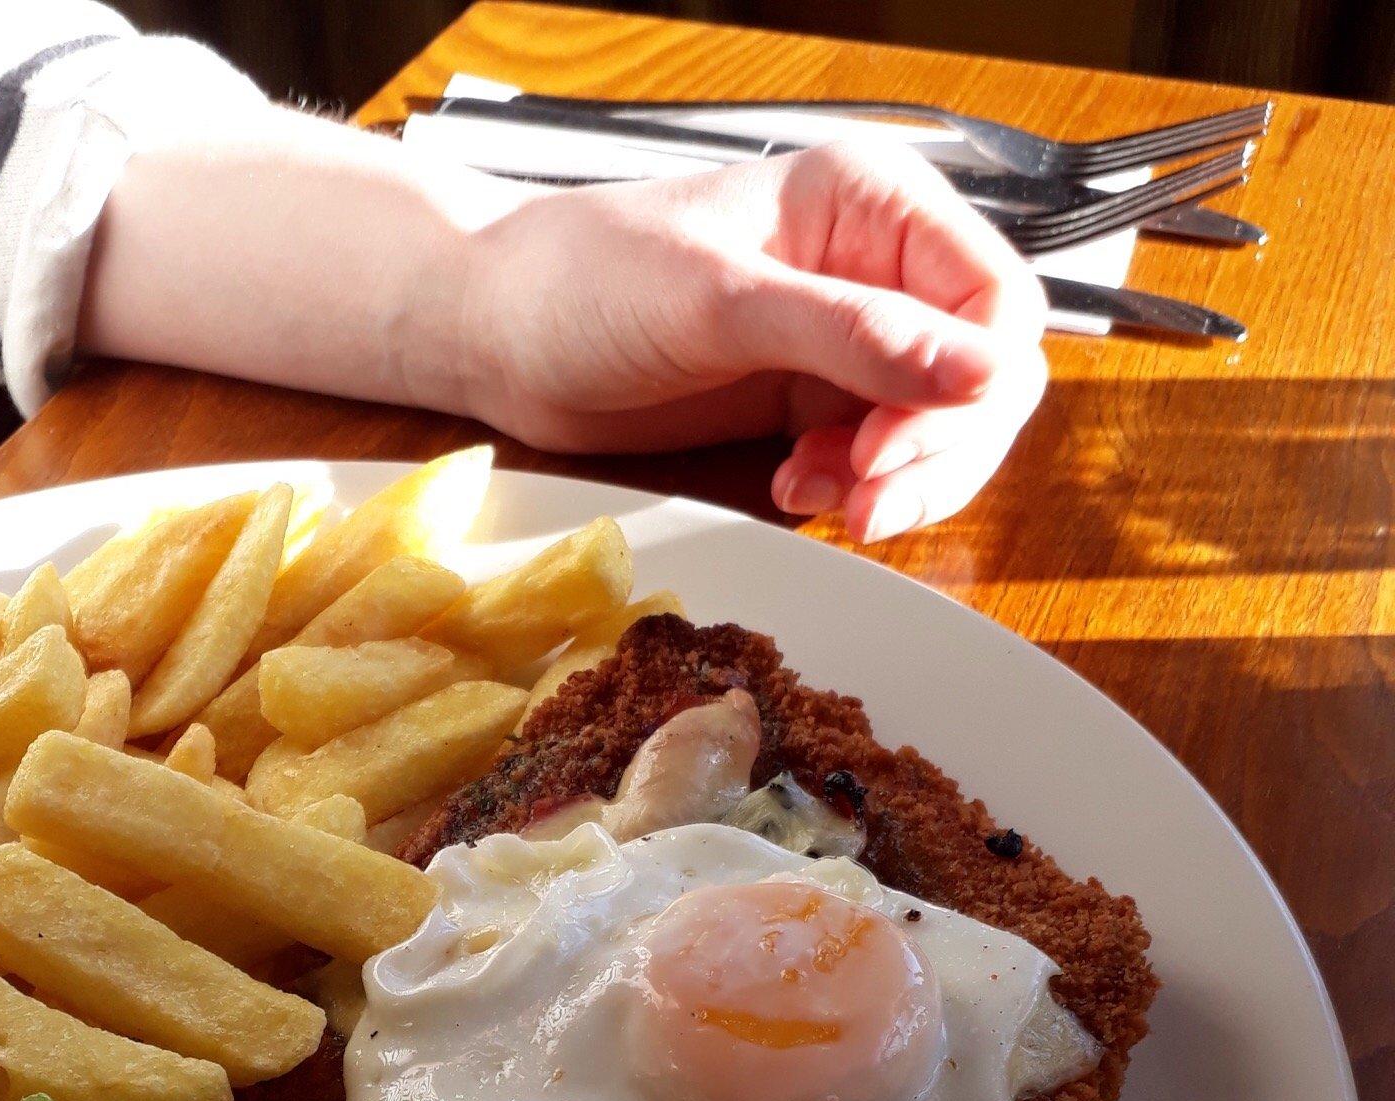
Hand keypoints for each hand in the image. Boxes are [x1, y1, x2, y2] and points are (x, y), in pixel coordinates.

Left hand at [452, 139, 1048, 541]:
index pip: (996, 300)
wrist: (502, 336)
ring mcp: (844, 340)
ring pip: (936, 427)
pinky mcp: (806, 402)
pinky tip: (794, 488)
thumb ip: (853, 337)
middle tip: (865, 498)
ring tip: (822, 497)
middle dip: (938, 448)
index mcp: (874, 204)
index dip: (972, 386)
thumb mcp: (723, 304)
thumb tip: (979, 374)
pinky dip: (850, 488)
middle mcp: (875, 267)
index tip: (896, 448)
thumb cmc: (589, 282)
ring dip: (896, 480)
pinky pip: (875, 458)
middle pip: (981, 376)